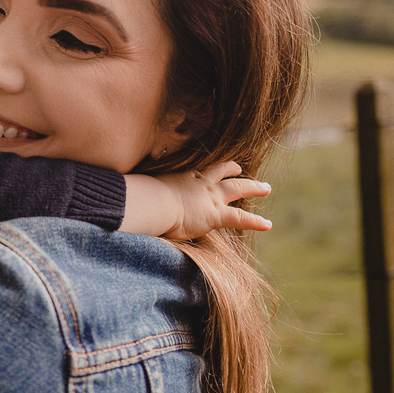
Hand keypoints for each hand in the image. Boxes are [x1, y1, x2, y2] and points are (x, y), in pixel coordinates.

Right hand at [121, 161, 271, 239]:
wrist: (153, 203)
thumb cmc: (143, 199)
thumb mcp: (144, 191)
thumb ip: (144, 194)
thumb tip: (126, 196)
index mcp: (184, 177)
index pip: (201, 171)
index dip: (210, 169)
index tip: (215, 167)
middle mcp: (201, 183)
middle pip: (222, 173)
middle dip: (234, 171)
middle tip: (242, 169)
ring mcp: (210, 197)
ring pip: (237, 189)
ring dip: (253, 187)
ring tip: (265, 187)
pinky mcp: (216, 214)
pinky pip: (241, 218)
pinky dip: (255, 221)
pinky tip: (267, 225)